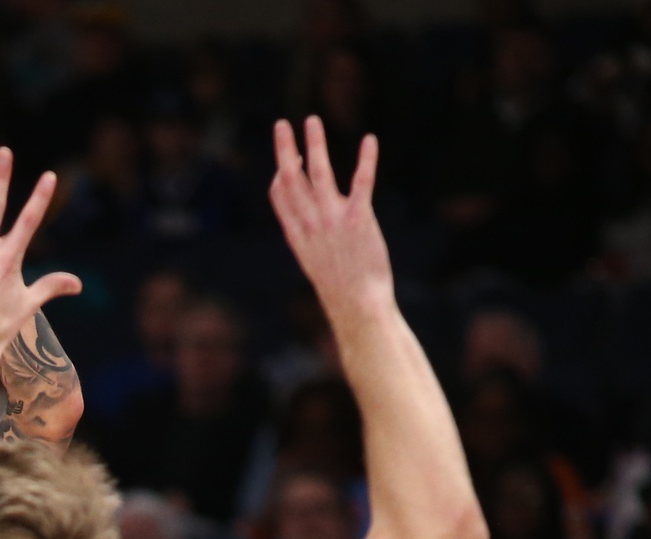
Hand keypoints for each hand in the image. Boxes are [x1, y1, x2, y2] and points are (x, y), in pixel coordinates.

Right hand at [269, 117, 392, 319]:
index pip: (280, 196)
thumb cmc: (340, 289)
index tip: (290, 155)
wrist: (356, 305)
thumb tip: (313, 225)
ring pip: (318, 173)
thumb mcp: (315, 263)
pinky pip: (360, 183)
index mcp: (297, 234)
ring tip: (311, 121)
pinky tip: (369, 140)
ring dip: (314, 144)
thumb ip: (311, 239)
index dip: (281, 173)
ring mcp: (332, 220)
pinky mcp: (358, 219)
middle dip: (284, 149)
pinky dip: (366, 160)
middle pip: (291, 178)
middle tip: (281, 124)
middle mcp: (310, 223)